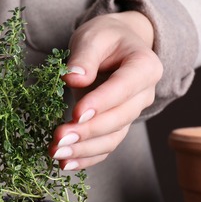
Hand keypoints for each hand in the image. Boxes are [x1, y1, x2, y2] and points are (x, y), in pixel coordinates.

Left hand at [50, 11, 161, 169]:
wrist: (116, 46)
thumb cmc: (106, 38)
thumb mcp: (94, 37)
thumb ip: (85, 56)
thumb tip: (74, 79)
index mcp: (145, 66)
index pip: (124, 88)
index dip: (101, 103)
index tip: (75, 113)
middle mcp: (144, 94)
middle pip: (119, 118)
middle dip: (88, 131)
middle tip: (59, 138)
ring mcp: (131, 113)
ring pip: (112, 138)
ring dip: (84, 150)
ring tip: (56, 153)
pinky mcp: (117, 126)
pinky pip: (105, 147)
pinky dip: (86, 158)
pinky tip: (64, 164)